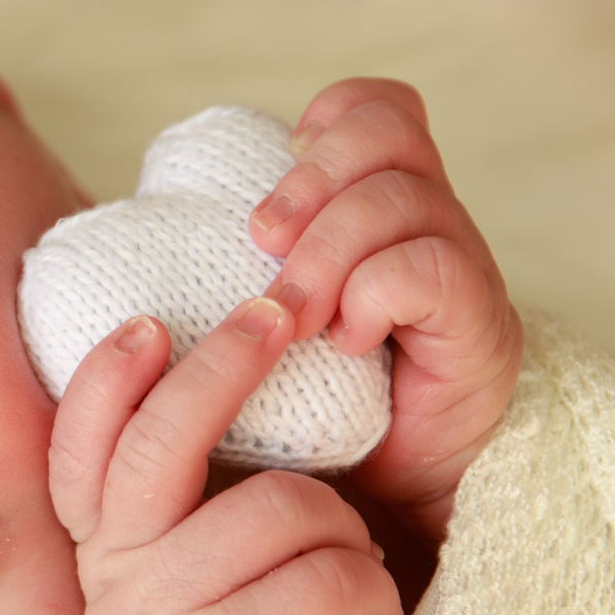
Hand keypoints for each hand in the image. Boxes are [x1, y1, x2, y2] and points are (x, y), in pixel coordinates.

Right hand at [49, 296, 404, 614]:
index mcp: (101, 547)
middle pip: (165, 440)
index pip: (81, 444)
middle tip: (278, 313)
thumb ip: (166, 507)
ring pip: (284, 507)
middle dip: (229, 362)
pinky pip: (330, 576)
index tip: (151, 324)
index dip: (110, 378)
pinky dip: (370, 587)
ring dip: (345, 528)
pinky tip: (367, 611)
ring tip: (355, 563)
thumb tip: (212, 383)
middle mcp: (120, 575)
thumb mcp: (159, 584)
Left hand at [248, 79, 521, 539]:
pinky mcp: (482, 327)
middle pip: (391, 131)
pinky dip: (374, 294)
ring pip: (402, 198)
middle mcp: (432, 224)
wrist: (377, 507)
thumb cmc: (307, 414)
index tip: (279, 184)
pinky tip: (348, 342)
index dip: (331, 119)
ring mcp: (464, 270)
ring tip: (294, 315)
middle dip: (313, 179)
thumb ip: (229, 270)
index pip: (381, 106)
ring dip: (328, 251)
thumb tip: (131, 233)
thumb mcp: (259, 328)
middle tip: (263, 244)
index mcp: (384, 206)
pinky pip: (430, 268)